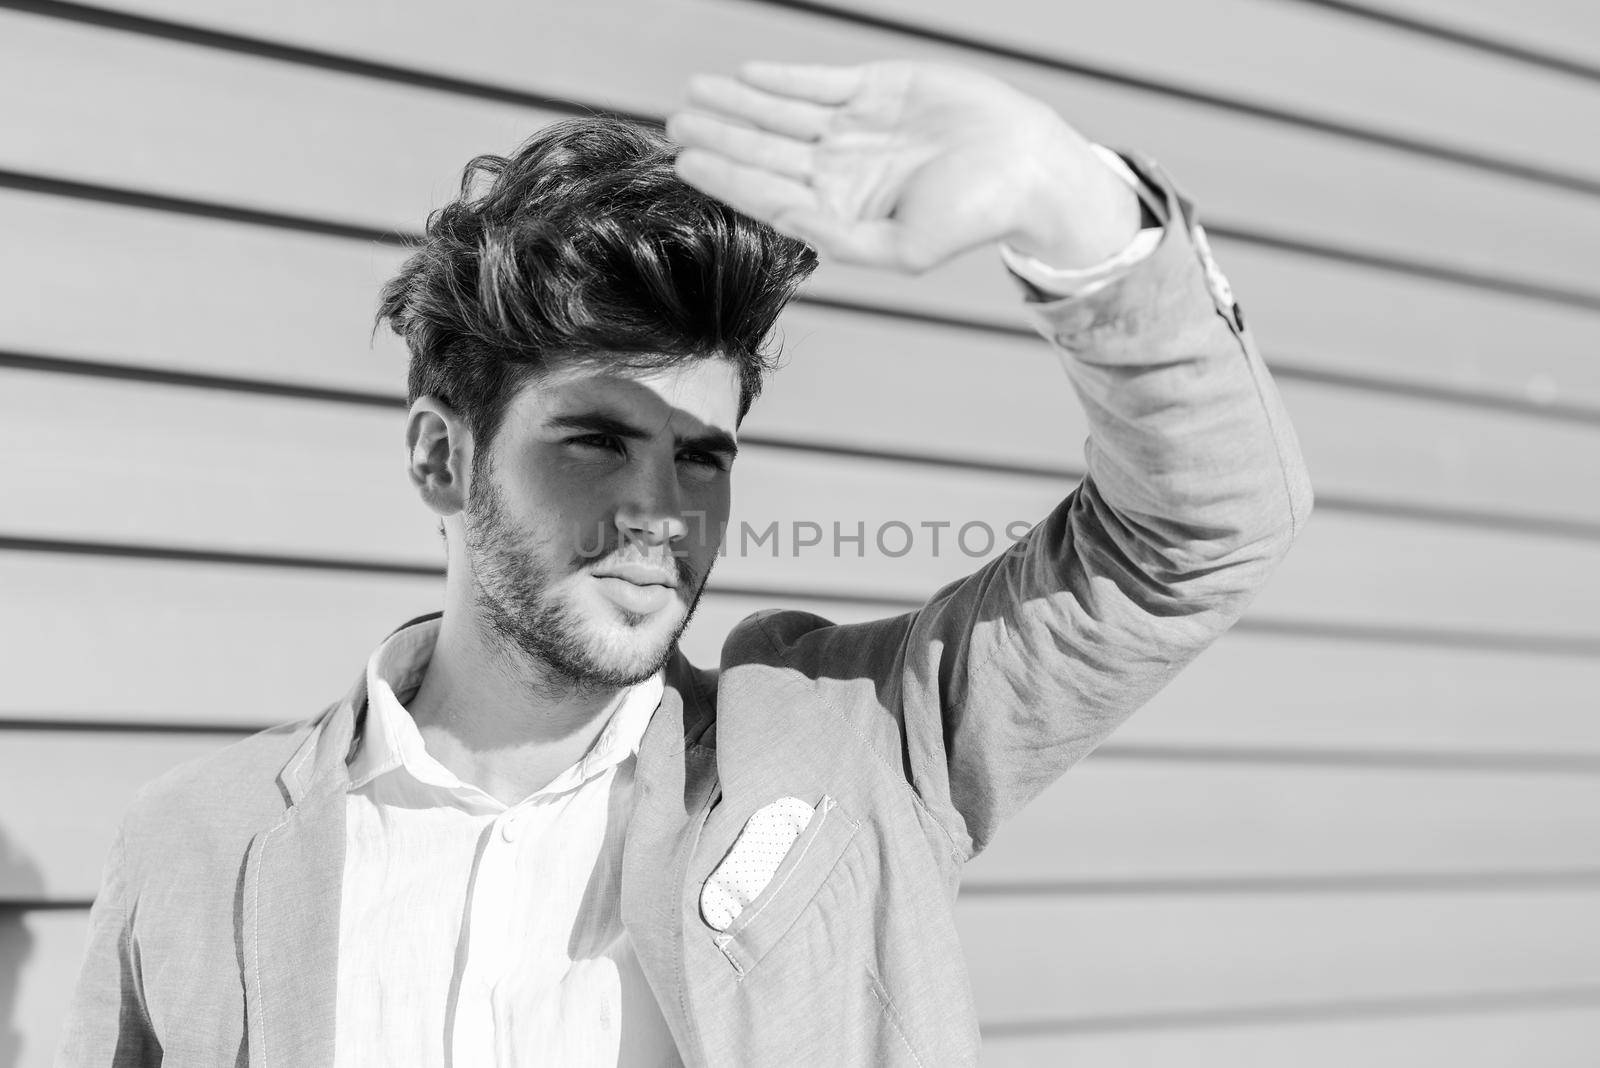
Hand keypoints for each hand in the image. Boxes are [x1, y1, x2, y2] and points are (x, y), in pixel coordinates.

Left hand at [665, 59, 1140, 274]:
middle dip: (719, 137)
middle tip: (673, 124)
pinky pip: (819, 83)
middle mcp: (840, 170)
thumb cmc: (975, 217)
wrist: (1029, 166)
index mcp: (841, 211)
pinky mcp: (876, 89)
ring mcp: (855, 128)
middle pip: (764, 150)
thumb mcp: (904, 249)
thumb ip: (839, 239)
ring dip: (738, 104)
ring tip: (694, 95)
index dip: (725, 178)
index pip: (768, 194)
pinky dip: (783, 79)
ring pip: (782, 113)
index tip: (684, 163)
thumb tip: (784, 219)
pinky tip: (746, 76)